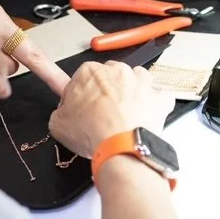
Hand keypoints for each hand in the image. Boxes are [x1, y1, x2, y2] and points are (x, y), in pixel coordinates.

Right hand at [49, 61, 171, 157]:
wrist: (120, 147)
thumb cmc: (90, 132)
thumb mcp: (58, 124)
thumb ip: (61, 112)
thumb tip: (64, 114)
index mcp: (89, 72)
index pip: (82, 77)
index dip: (82, 94)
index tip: (82, 108)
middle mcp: (117, 71)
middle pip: (112, 75)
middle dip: (108, 90)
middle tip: (103, 113)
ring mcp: (141, 83)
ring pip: (138, 79)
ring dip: (134, 91)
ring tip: (127, 112)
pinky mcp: (159, 98)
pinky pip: (162, 95)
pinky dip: (157, 103)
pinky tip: (149, 114)